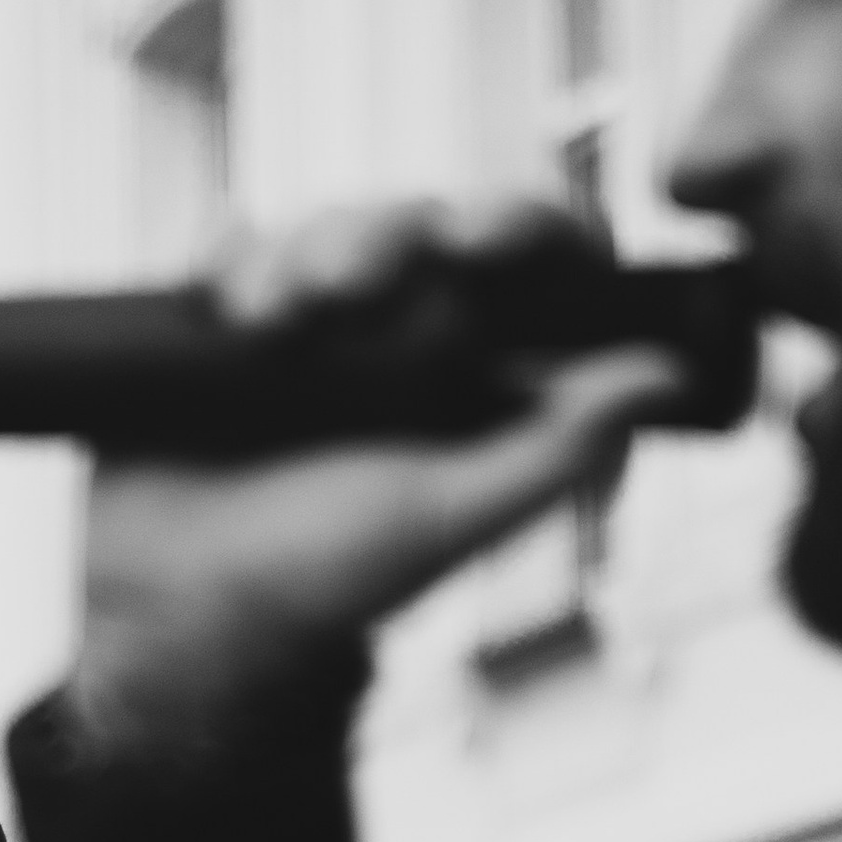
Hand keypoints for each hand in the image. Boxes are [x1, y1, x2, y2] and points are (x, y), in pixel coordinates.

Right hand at [70, 201, 687, 753]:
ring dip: (301, 254)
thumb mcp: (446, 521)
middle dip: (386, 238)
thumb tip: (664, 377)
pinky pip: (234, 246)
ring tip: (267, 325)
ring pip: (328, 224)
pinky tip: (222, 292)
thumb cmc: (319, 586)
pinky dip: (229, 254)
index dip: (519, 227)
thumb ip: (555, 455)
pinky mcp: (223, 326)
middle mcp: (402, 345)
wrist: (177, 617)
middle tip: (350, 290)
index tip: (479, 238)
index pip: (529, 265)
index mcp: (475, 382)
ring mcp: (311, 331)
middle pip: (422, 224)